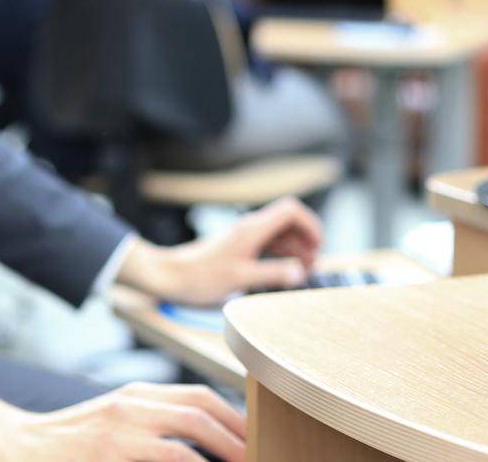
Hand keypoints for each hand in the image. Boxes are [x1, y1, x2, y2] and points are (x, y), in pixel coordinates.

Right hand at [0, 383, 245, 461]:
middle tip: (259, 454)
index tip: (254, 439)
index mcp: (136, 395)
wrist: (16, 449)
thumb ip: (152, 427)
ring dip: (227, 447)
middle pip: (202, 406)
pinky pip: (169, 455)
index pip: (199, 395)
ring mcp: (123, 425)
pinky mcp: (113, 448)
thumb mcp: (114, 425)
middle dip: (238, 431)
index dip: (233, 416)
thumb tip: (195, 446)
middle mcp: (133, 402)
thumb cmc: (69, 446)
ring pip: (192, 428)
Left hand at [117, 197, 323, 305]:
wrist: (170, 274)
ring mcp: (244, 236)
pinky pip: (268, 243)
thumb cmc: (200, 277)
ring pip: (279, 233)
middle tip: (311, 265)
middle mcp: (250, 227)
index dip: (310, 224)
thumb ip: (272, 273)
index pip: (291, 210)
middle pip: (288, 220)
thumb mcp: (240, 278)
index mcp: (252, 229)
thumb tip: (301, 271)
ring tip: (301, 271)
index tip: (318, 248)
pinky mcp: (239, 246)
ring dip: (294, 248)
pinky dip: (281, 253)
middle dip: (306, 239)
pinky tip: (282, 271)